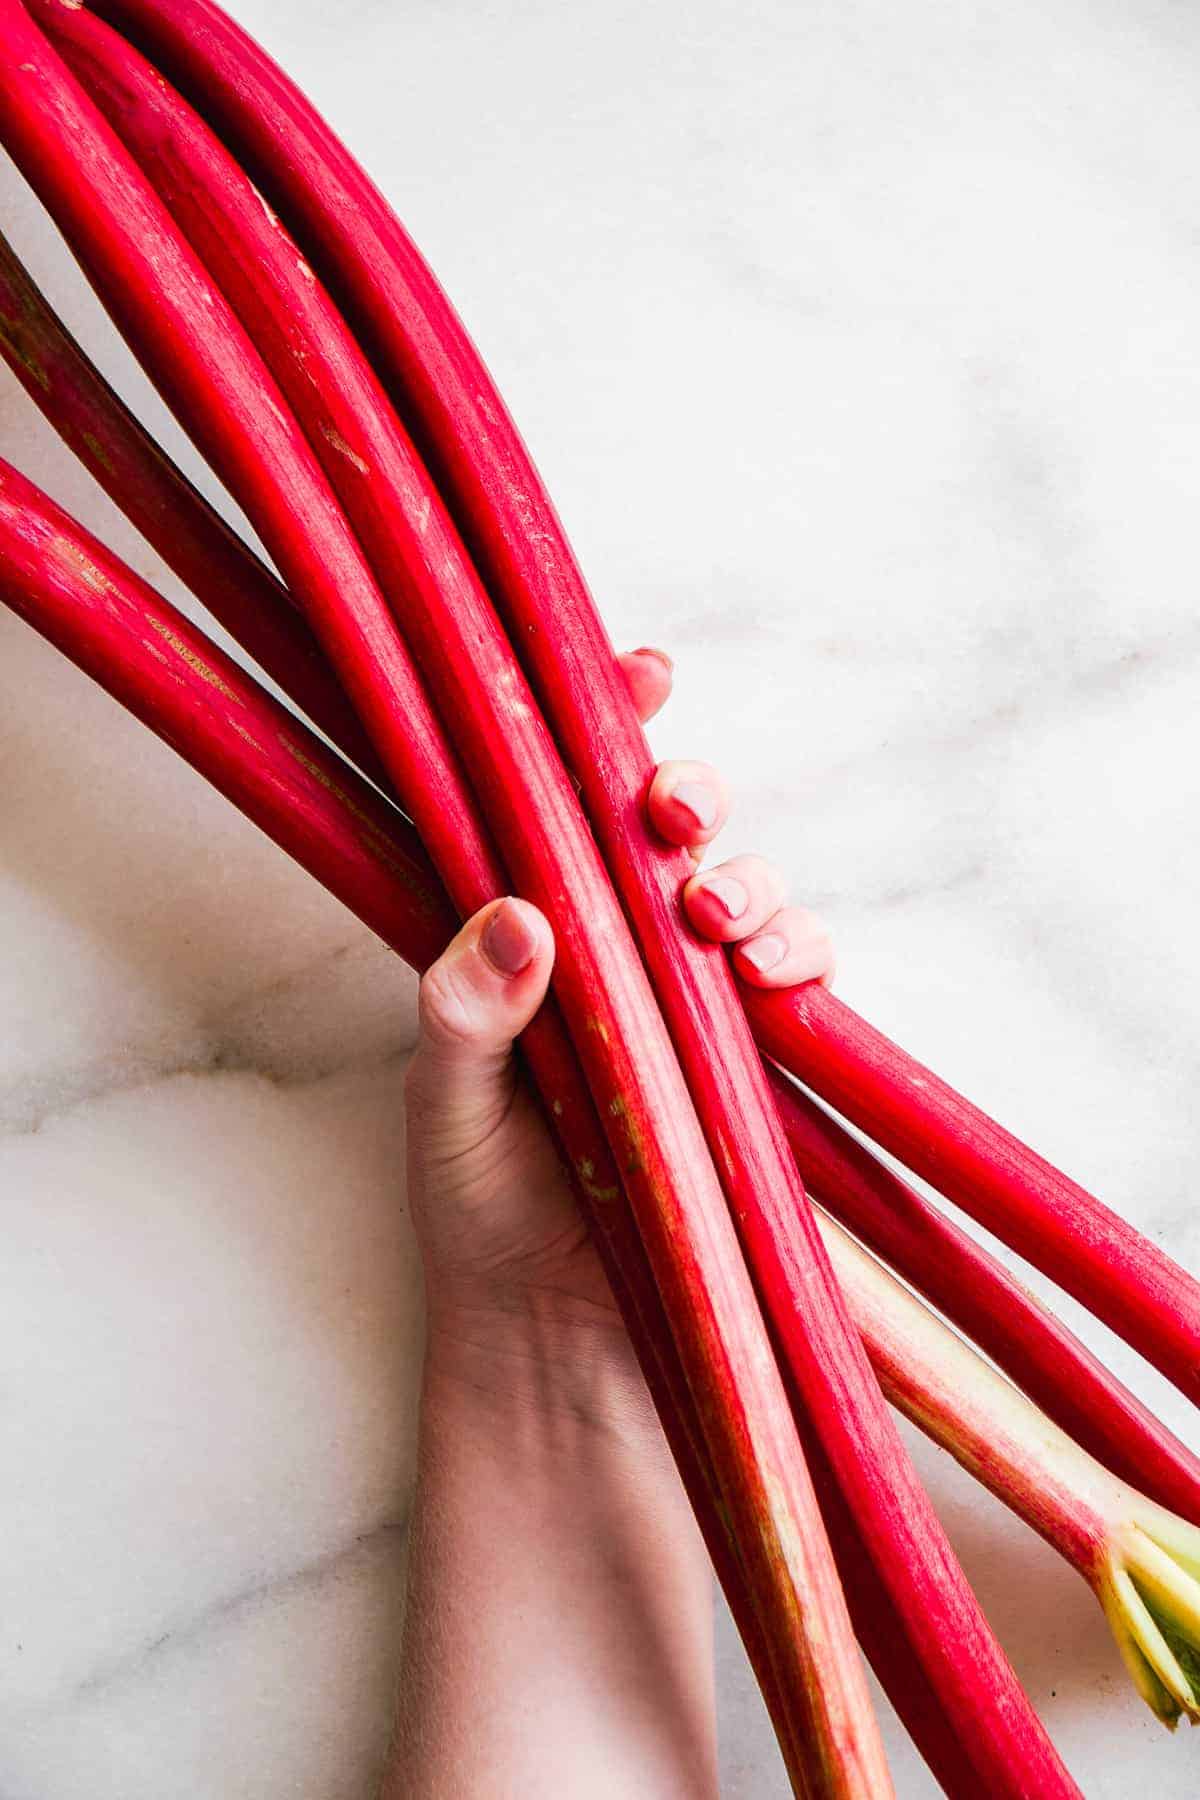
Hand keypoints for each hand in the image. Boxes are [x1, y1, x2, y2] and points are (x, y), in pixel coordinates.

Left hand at [404, 647, 833, 1398]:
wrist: (558, 1350)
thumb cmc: (481, 1218)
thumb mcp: (446, 1112)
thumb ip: (465, 1018)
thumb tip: (515, 915)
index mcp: (528, 940)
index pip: (563, 808)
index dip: (599, 725)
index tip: (636, 672)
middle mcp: (615, 956)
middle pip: (668, 835)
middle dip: (686, 794)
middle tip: (670, 807)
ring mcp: (691, 1008)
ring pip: (744, 896)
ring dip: (746, 880)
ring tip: (716, 917)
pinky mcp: (755, 1067)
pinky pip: (799, 985)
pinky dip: (799, 958)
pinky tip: (773, 975)